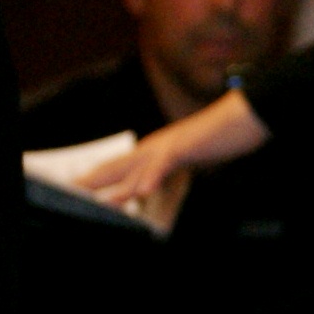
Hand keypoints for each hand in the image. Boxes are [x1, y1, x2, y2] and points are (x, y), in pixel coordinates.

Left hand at [81, 89, 268, 203]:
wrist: (244, 116)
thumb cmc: (221, 137)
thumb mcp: (190, 158)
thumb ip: (169, 169)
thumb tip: (152, 186)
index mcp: (156, 148)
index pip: (121, 165)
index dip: (98, 176)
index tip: (78, 187)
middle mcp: (157, 145)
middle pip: (118, 164)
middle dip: (93, 179)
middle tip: (69, 190)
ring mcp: (170, 144)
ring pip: (135, 167)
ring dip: (113, 184)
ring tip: (93, 197)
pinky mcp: (186, 146)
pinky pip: (164, 164)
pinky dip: (151, 178)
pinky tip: (140, 192)